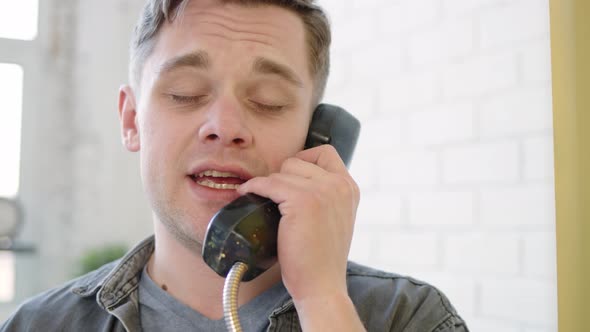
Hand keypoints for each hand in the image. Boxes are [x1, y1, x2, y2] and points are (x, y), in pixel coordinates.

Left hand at [237, 144, 359, 301]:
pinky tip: (247, 194)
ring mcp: (323, 191)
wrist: (321, 286)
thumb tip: (294, 181)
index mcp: (349, 188)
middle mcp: (340, 185)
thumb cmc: (321, 259)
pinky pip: (269, 183)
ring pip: (282, 172)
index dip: (304, 160)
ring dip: (268, 185)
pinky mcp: (303, 201)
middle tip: (274, 197)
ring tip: (261, 200)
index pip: (325, 153)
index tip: (291, 179)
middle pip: (299, 160)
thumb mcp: (334, 219)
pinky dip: (254, 187)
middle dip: (282, 175)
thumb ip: (325, 197)